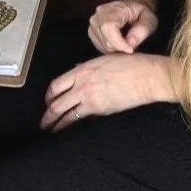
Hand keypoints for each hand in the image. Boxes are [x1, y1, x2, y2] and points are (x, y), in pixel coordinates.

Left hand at [41, 54, 173, 131]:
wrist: (146, 77)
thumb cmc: (131, 65)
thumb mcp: (104, 60)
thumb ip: (88, 67)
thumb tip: (77, 71)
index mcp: (82, 70)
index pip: (56, 85)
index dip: (48, 96)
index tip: (47, 101)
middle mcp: (82, 84)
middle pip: (56, 102)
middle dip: (48, 114)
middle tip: (44, 122)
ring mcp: (90, 98)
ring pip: (66, 114)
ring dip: (56, 123)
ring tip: (50, 130)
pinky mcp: (100, 110)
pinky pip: (81, 119)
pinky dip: (72, 125)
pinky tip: (69, 130)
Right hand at [89, 0, 158, 54]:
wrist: (133, 10)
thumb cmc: (141, 14)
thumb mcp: (149, 20)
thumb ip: (142, 30)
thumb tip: (130, 43)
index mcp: (115, 8)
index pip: (108, 26)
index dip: (118, 42)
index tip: (130, 49)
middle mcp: (100, 13)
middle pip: (105, 38)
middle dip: (119, 47)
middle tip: (132, 45)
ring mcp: (94, 22)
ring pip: (102, 45)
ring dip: (116, 49)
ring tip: (126, 41)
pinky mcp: (92, 31)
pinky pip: (100, 46)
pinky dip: (110, 49)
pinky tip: (119, 42)